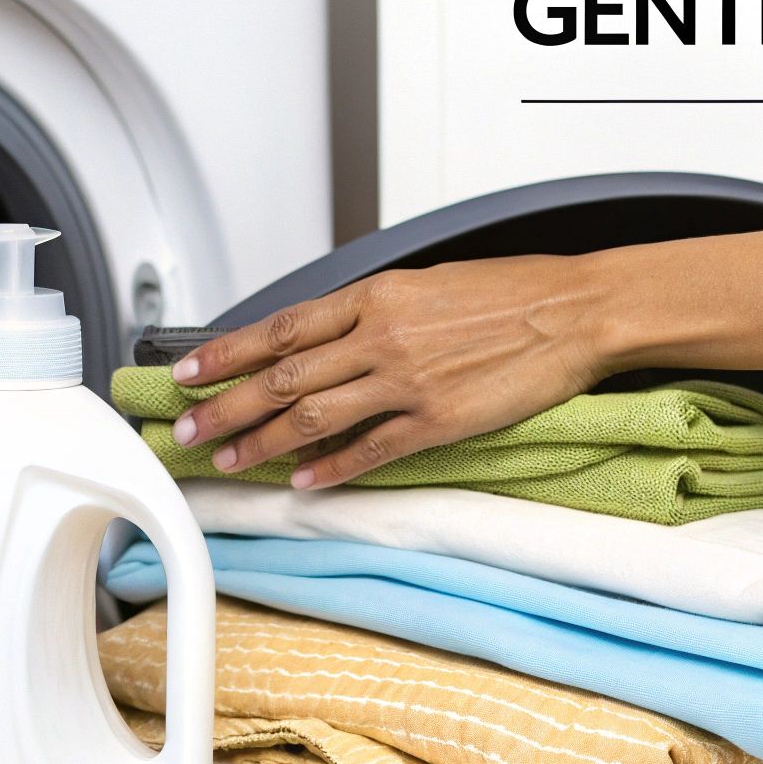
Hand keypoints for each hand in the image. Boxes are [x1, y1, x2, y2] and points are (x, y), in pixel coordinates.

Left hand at [169, 254, 610, 488]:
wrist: (574, 310)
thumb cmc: (511, 293)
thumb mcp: (428, 282)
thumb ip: (374, 309)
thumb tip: (330, 333)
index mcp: (376, 296)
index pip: (280, 327)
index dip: (226, 352)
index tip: (188, 371)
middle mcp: (382, 336)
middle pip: (282, 375)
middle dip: (226, 406)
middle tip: (188, 430)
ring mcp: (408, 380)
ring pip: (313, 415)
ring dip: (263, 442)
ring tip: (228, 461)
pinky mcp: (438, 419)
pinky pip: (371, 449)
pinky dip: (332, 467)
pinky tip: (303, 482)